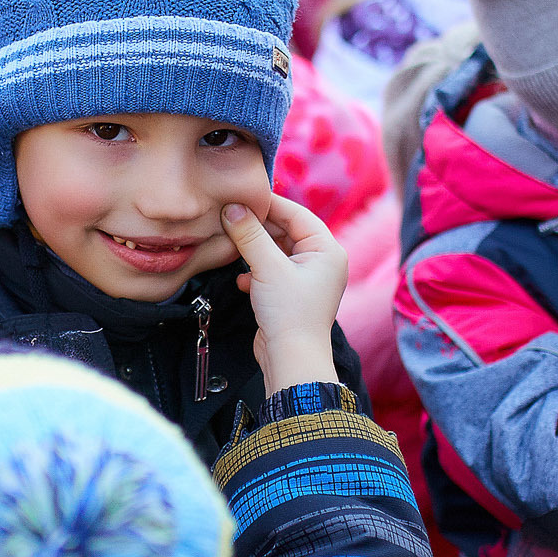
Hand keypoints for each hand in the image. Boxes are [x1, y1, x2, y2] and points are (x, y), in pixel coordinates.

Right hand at [223, 194, 346, 394]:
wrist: (291, 359)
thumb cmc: (289, 313)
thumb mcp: (267, 268)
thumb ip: (250, 235)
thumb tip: (232, 208)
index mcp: (327, 250)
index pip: (297, 214)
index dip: (269, 204)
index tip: (241, 197)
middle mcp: (321, 262)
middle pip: (285, 231)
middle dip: (257, 229)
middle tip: (230, 220)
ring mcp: (307, 279)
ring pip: (276, 252)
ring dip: (254, 251)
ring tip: (233, 248)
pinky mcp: (291, 294)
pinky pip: (272, 271)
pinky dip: (256, 272)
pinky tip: (243, 280)